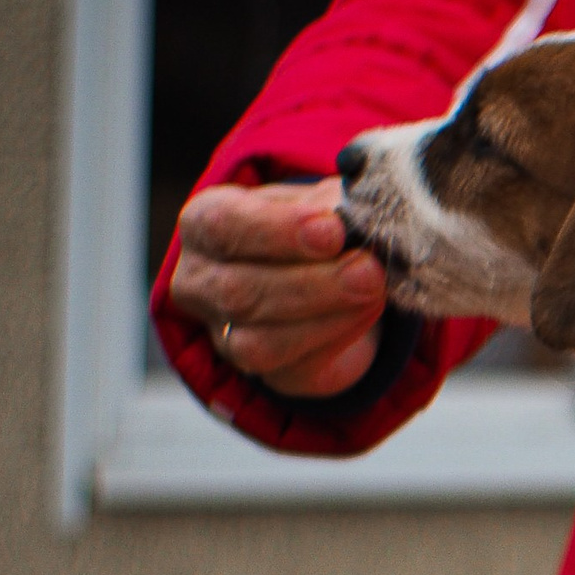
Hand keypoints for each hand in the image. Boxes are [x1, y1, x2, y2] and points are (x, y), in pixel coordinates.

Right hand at [167, 178, 387, 397]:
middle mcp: (200, 282)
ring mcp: (224, 333)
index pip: (221, 225)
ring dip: (325, 316)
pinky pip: (292, 370)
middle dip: (312, 282)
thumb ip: (330, 204)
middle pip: (239, 291)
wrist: (328, 279)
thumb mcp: (319, 202)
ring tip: (374, 289)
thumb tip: (349, 213)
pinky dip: (335, 340)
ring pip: (259, 341)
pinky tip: (366, 312)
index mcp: (203, 223)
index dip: (276, 229)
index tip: (332, 229)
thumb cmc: (312, 228)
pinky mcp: (263, 372)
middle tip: (367, 268)